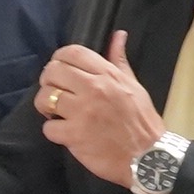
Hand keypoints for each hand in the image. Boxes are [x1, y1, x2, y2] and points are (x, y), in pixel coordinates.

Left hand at [37, 34, 165, 188]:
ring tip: (56, 113)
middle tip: (56, 92)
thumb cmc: (141, 121)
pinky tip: (64, 133)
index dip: (59, 58)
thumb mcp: (134, 86)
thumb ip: (119, 61)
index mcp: (108, 75)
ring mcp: (82, 112)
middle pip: (52, 72)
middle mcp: (93, 89)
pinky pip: (48, 127)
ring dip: (46, 106)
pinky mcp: (74, 135)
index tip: (60, 70)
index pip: (72, 52)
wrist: (149, 157)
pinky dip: (53, 131)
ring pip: (45, 98)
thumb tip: (118, 35)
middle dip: (49, 81)